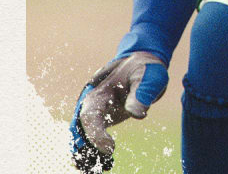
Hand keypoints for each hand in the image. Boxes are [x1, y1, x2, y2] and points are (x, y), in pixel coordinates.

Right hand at [69, 52, 168, 172]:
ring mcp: (97, 111)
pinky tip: (104, 164)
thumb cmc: (145, 69)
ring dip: (87, 152)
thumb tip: (136, 114)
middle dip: (85, 148)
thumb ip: (141, 93)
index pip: (89, 115)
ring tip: (101, 168)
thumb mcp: (148, 77)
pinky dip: (93, 150)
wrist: (142, 64)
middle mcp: (94, 103)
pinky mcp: (103, 118)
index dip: (95, 134)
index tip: (110, 148)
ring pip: (82, 134)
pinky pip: (92, 136)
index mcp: (101, 91)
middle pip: (80, 128)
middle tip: (103, 164)